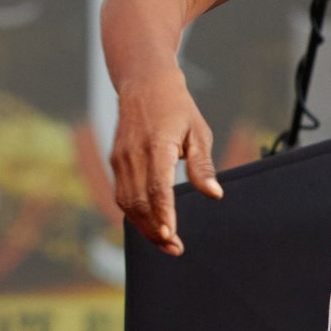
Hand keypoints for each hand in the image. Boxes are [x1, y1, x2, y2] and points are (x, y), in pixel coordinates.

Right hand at [108, 66, 220, 256]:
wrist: (144, 83)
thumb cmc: (177, 107)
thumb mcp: (198, 132)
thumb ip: (203, 165)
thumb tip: (214, 194)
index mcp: (157, 145)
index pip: (158, 188)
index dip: (163, 215)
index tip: (171, 235)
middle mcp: (133, 154)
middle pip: (140, 202)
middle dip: (155, 229)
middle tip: (174, 248)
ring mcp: (120, 158)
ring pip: (127, 202)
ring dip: (143, 226)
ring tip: (165, 242)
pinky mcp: (115, 161)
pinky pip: (122, 194)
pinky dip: (134, 213)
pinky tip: (150, 224)